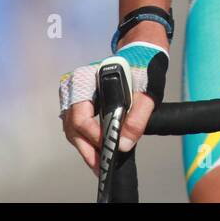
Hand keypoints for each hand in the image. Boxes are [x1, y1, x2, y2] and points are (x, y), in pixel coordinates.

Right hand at [59, 41, 168, 173]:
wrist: (141, 54)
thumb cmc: (143, 68)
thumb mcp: (146, 91)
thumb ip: (137, 118)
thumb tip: (123, 144)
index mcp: (87, 78)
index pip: (80, 114)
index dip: (93, 135)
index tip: (108, 147)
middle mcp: (75, 86)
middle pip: (72, 125)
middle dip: (87, 148)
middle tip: (101, 166)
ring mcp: (75, 95)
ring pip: (72, 129)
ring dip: (85, 148)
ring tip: (101, 163)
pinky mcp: (80, 103)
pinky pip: (77, 126)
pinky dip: (87, 140)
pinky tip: (98, 152)